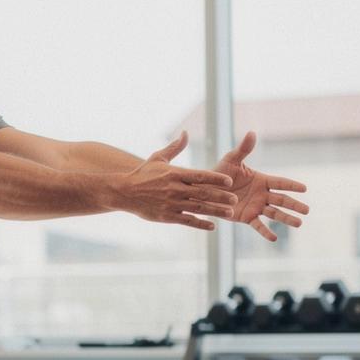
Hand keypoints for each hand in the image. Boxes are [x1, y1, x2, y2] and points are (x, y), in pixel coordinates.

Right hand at [118, 131, 235, 229]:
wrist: (124, 193)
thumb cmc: (142, 174)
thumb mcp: (158, 158)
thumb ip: (175, 147)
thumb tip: (185, 133)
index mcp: (175, 174)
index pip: (200, 176)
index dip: (216, 179)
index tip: (229, 181)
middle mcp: (175, 190)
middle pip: (203, 193)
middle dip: (220, 197)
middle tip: (235, 199)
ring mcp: (171, 204)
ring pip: (198, 208)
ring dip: (215, 211)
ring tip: (229, 213)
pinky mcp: (166, 216)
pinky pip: (187, 221)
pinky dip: (200, 224)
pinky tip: (212, 226)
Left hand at [214, 130, 307, 241]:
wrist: (206, 189)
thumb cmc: (219, 172)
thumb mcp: (231, 159)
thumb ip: (243, 149)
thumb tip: (252, 132)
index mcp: (262, 180)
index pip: (281, 182)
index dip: (292, 185)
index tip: (304, 188)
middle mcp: (262, 194)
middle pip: (282, 200)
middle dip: (295, 205)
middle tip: (307, 210)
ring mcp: (255, 206)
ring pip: (274, 213)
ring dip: (287, 218)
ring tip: (299, 224)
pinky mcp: (246, 217)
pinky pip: (258, 225)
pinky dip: (265, 231)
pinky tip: (274, 238)